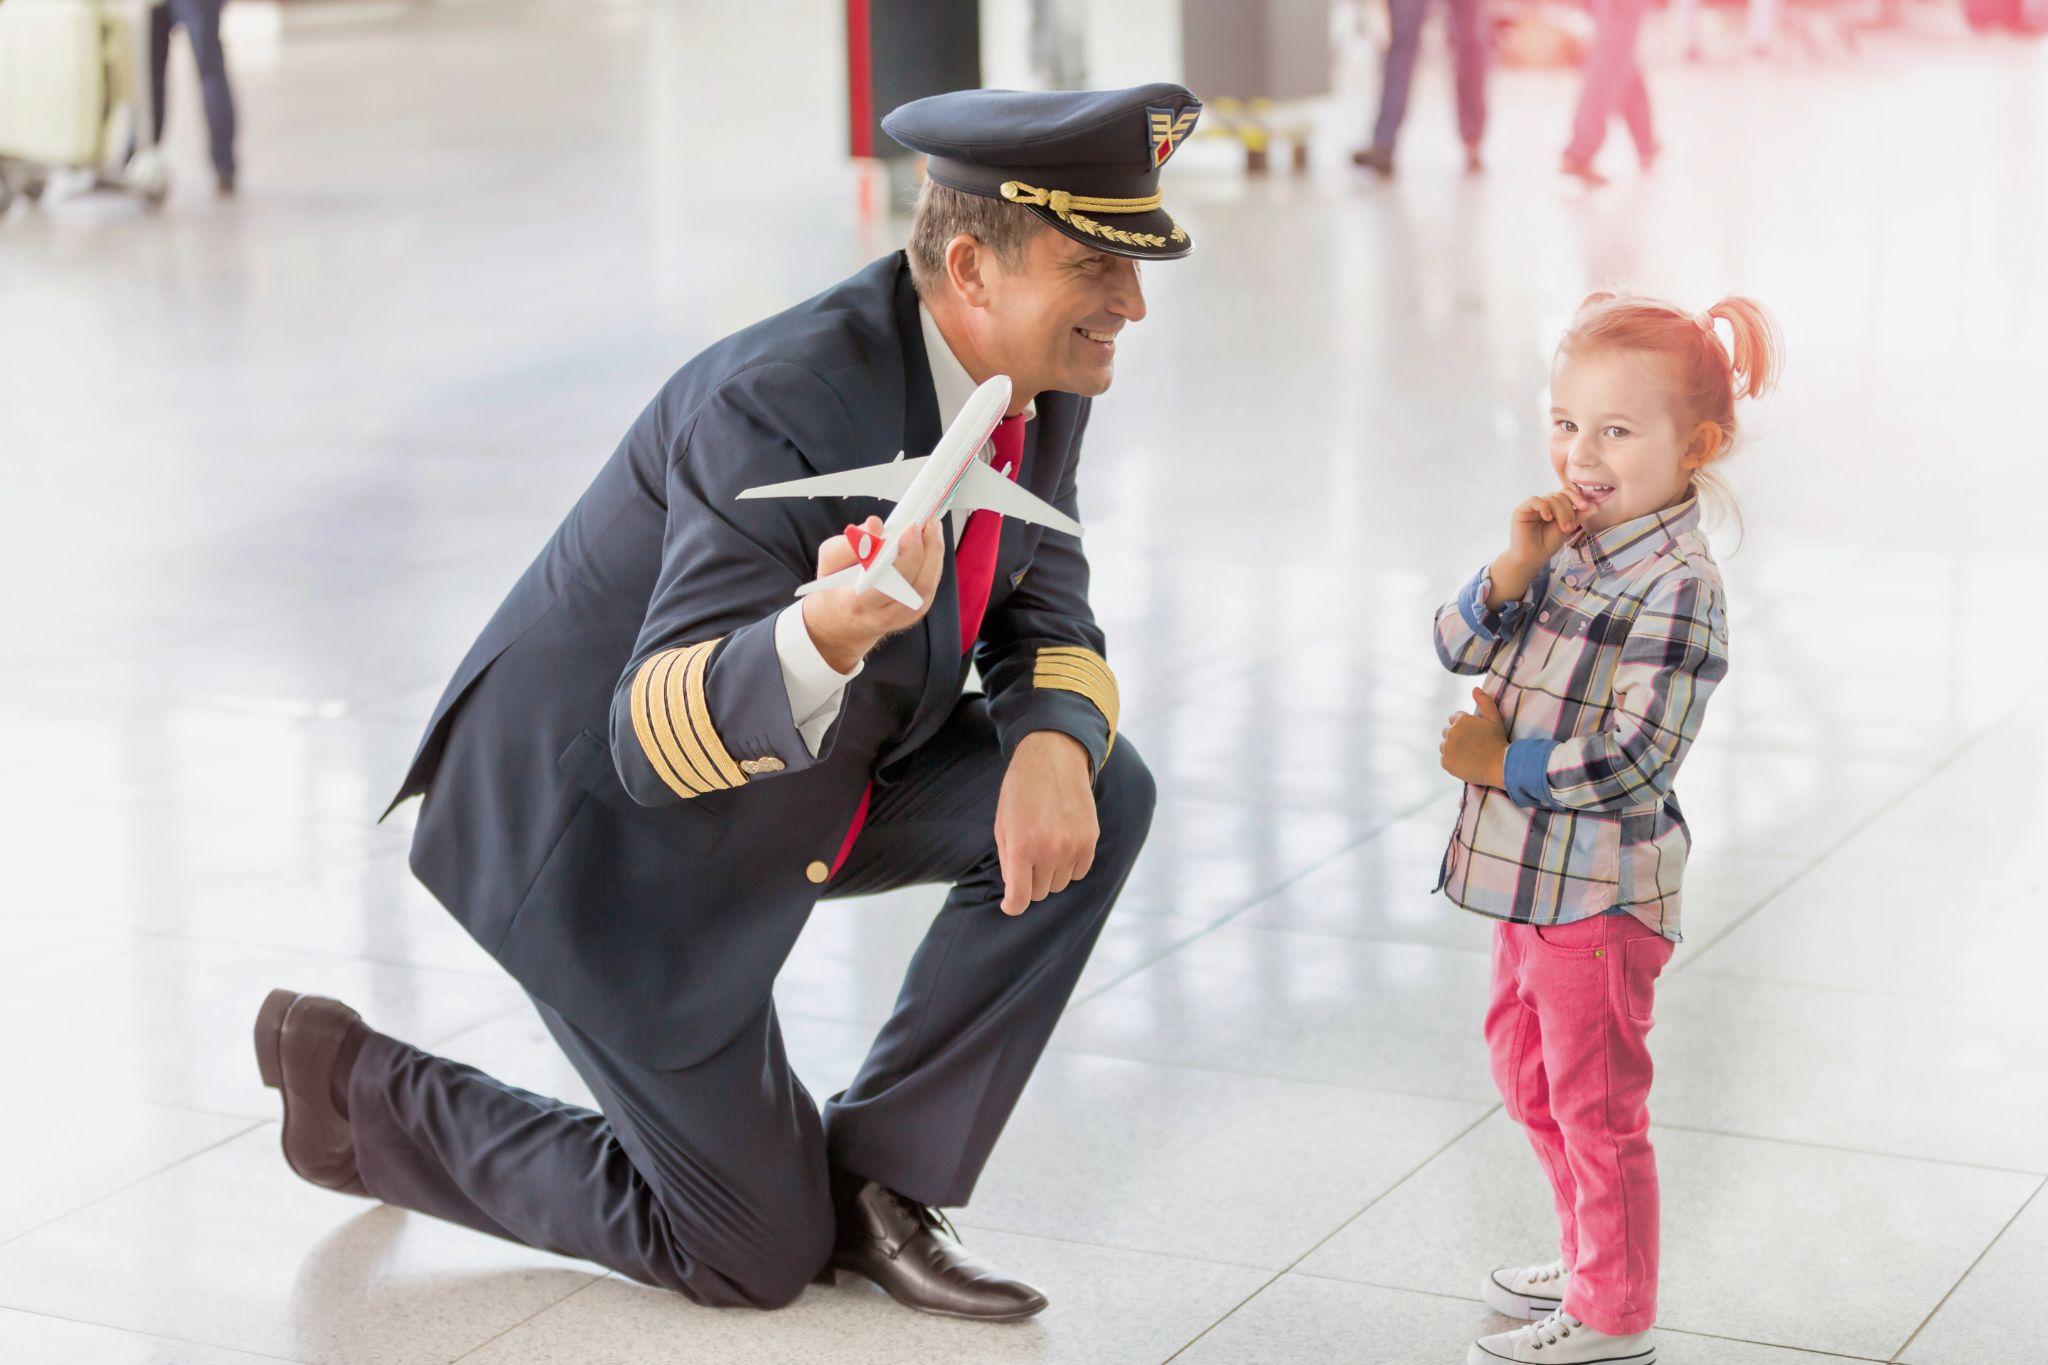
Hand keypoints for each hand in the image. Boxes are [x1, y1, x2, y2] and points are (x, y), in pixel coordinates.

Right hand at [800, 516, 945, 671]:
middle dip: (925, 551)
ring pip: (925, 589)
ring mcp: (899, 618)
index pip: (885, 585)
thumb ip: (848, 544)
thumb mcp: (829, 561)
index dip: (903, 558)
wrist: (843, 619)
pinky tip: (932, 544)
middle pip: (914, 587)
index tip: (908, 530)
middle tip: (927, 523)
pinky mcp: (911, 615)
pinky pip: (928, 589)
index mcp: (855, 603)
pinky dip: (934, 564)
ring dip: (935, 555)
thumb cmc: (836, 585)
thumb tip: (875, 525)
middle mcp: (880, 616)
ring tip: (933, 528)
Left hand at [993, 731, 1097, 914]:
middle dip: (1030, 881)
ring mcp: (1073, 847)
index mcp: (1021, 847)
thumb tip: (1016, 890)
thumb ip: (1008, 860)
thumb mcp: (1003, 824)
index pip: (1020, 898)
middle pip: (1039, 892)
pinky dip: (1069, 865)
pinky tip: (1062, 843)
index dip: (1012, 906)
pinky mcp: (1090, 842)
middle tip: (1027, 857)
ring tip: (1045, 844)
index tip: (1010, 904)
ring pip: (1059, 884)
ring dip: (1050, 873)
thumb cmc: (1021, 791)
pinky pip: (1079, 872)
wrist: (1053, 759)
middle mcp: (1049, 851)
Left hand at [1440, 687, 1509, 787]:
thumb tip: (1475, 689)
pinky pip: (1444, 759)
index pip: (1454, 718)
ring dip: (1453, 748)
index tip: (1474, 734)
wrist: (1499, 764)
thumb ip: (1485, 701)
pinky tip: (1464, 762)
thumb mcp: (1494, 718)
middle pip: (1448, 732)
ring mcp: (1447, 748)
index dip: (1465, 725)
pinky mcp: (1446, 762)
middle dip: (1457, 736)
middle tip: (1472, 745)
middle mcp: (1451, 732)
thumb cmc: (1498, 741)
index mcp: (1461, 720)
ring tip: (1468, 754)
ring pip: (1445, 746)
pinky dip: (1452, 761)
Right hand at [1491, 488, 1588, 604]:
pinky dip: (1544, 507)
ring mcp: (1532, 506)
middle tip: (1571, 527)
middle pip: (1560, 495)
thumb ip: (1580, 516)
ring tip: (1563, 528)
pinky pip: (1535, 501)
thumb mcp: (1568, 527)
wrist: (1533, 558)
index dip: (1577, 496)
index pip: (1567, 492)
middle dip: (1569, 510)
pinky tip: (1548, 518)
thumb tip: (1596, 506)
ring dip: (1561, 513)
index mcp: (1554, 505)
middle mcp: (1544, 503)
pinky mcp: (1522, 510)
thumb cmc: (1548, 544)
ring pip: (1551, 498)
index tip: (1585, 507)